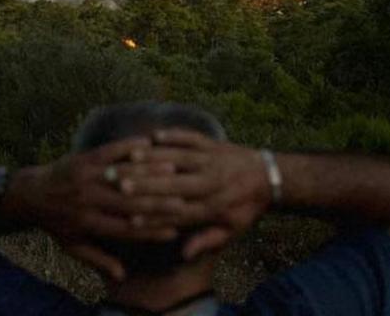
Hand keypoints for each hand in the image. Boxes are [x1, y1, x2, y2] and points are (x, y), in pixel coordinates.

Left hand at [4, 137, 186, 280]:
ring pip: (123, 176)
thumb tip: (121, 276)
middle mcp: (88, 201)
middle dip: (159, 202)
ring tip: (174, 171)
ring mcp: (85, 178)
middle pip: (129, 203)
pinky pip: (109, 151)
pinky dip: (130, 147)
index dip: (151, 230)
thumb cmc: (56, 223)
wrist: (29, 194)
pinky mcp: (83, 160)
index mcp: (89, 224)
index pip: (126, 229)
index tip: (175, 230)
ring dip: (150, 172)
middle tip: (184, 200)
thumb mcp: (73, 246)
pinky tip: (149, 143)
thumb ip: (98, 259)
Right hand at [121, 130, 272, 259]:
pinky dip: (174, 135)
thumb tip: (183, 254)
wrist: (270, 177)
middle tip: (120, 184)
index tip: (129, 216)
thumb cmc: (245, 208)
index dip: (153, 214)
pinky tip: (154, 135)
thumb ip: (207, 241)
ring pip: (179, 158)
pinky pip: (192, 138)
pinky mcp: (213, 144)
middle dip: (146, 184)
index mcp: (212, 207)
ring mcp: (212, 161)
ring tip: (130, 158)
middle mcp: (210, 183)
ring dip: (153, 157)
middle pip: (173, 184)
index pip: (177, 212)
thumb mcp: (231, 232)